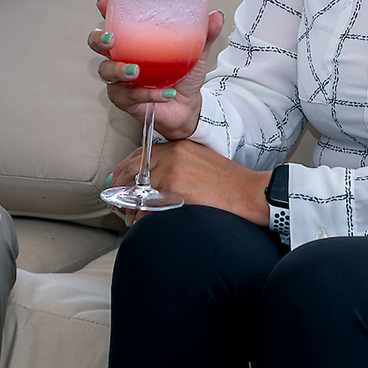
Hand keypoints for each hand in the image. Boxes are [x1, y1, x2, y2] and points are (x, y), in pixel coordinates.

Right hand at [87, 0, 225, 140]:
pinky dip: (148, 94)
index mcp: (133, 38)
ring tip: (137, 70)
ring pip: (106, 71)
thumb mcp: (196, 52)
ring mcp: (119, 79)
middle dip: (99, 39)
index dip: (105, 8)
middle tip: (112, 39)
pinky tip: (165, 93)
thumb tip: (216, 16)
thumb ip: (204, 35)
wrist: (188, 106)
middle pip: (96, 43)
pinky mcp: (125, 100)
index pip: (114, 18)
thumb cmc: (183, 75)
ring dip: (119, 69)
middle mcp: (121, 56)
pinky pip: (130, 96)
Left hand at [106, 139, 269, 225]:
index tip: (119, 179)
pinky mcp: (175, 191)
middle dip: (121, 185)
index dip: (126, 168)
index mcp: (178, 146)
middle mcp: (172, 155)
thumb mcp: (201, 161)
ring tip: (128, 215)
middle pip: (134, 169)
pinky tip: (139, 221)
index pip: (141, 154)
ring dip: (129, 203)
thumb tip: (154, 181)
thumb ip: (177, 165)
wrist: (251, 193)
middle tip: (116, 199)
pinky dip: (140, 214)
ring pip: (137, 187)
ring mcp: (172, 172)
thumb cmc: (230, 183)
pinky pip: (147, 203)